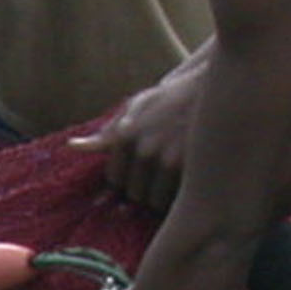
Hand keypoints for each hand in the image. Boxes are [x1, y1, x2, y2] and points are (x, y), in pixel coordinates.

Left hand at [89, 48, 210, 211]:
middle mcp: (143, 149)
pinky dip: (182, 198)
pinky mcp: (192, 172)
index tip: (146, 168)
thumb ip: (109, 131)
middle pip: (134, 195)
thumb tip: (73, 146)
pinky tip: (192, 182)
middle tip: (164, 174)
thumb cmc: (175, 98)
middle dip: (146, 188)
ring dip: (164, 197)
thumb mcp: (140, 105)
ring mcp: (168, 161)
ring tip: (178, 179)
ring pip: (155, 202)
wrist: (217, 86)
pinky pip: (177, 202)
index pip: (116, 180)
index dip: (130, 177)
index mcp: (126, 135)